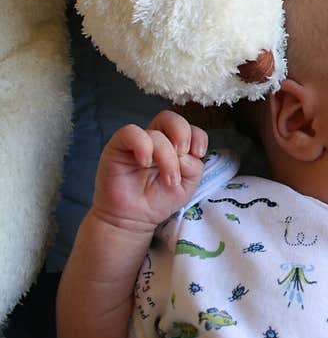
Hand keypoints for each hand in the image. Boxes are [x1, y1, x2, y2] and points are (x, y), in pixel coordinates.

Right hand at [91, 111, 208, 232]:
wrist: (133, 219)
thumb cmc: (159, 201)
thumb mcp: (187, 186)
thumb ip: (193, 167)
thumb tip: (186, 154)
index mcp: (174, 146)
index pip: (190, 128)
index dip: (198, 136)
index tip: (199, 153)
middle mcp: (156, 141)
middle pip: (171, 118)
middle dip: (183, 133)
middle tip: (183, 154)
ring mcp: (137, 143)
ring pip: (155, 133)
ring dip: (167, 156)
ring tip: (169, 179)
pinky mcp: (118, 146)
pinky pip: (130, 133)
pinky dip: (143, 145)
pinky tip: (145, 163)